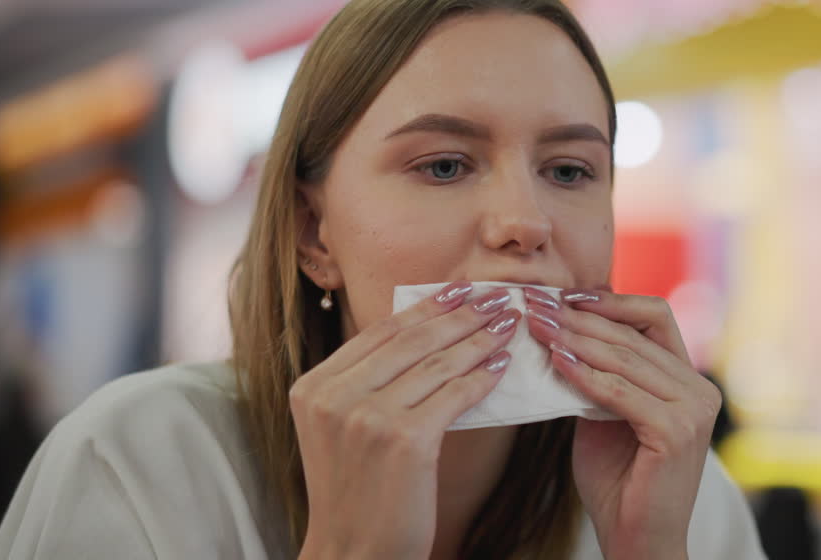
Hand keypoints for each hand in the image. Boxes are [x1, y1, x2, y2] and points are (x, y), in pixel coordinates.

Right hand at [290, 282, 518, 559]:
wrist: (353, 553)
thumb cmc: (358, 493)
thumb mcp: (341, 428)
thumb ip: (366, 382)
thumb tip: (426, 332)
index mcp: (313, 386)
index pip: (380, 332)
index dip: (426, 306)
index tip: (460, 288)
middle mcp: (334, 396)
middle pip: (411, 339)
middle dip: (461, 313)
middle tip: (497, 296)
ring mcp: (366, 417)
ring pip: (437, 363)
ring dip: (479, 339)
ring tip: (507, 325)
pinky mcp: (403, 440)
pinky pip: (454, 395)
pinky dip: (482, 377)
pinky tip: (501, 365)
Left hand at [524, 287, 720, 559]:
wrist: (636, 540)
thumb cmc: (618, 482)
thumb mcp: (605, 415)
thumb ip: (600, 375)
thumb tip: (563, 330)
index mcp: (688, 381)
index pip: (655, 317)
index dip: (611, 301)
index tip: (564, 295)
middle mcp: (699, 390)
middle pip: (635, 333)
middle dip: (580, 317)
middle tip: (535, 305)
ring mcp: (693, 411)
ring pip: (627, 357)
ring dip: (575, 338)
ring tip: (537, 327)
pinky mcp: (676, 433)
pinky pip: (620, 393)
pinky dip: (585, 374)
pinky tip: (556, 362)